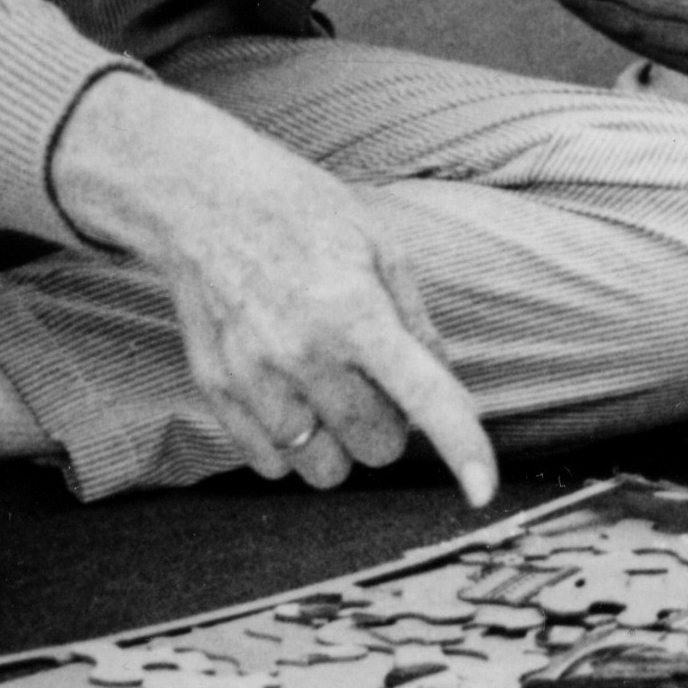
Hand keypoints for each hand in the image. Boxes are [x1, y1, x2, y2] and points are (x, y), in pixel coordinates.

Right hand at [47, 75, 498, 505]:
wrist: (204, 196)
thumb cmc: (302, 212)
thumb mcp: (379, 245)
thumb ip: (417, 324)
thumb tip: (448, 391)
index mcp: (356, 311)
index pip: (423, 396)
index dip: (461, 447)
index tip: (482, 491)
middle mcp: (304, 354)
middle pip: (376, 447)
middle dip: (388, 423)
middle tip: (372, 376)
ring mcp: (254, 378)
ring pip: (323, 469)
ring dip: (338, 441)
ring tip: (327, 386)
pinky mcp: (217, 392)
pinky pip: (271, 464)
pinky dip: (289, 443)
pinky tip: (288, 391)